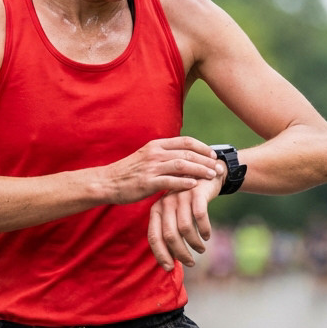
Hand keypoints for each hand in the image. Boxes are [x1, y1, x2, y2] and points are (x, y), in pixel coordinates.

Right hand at [105, 137, 221, 204]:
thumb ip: (162, 155)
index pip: (185, 141)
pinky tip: (194, 186)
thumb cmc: (128, 172)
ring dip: (200, 170)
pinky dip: (184, 182)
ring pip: (182, 166)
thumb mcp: (145, 157)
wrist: (107, 182)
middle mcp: (155, 153)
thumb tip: (181, 156)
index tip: (213, 154)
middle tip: (219, 167)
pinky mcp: (147, 182)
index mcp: (156, 145)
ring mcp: (151, 167)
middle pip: (187, 153)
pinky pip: (169, 181)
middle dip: (206, 160)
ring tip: (212, 176)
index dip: (202, 147)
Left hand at [147, 173, 225, 270]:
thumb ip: (170, 229)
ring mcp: (180, 197)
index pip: (153, 236)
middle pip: (169, 235)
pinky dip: (204, 230)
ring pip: (184, 228)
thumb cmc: (189, 200)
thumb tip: (169, 258)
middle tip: (190, 262)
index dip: (160, 254)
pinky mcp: (196, 193)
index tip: (169, 268)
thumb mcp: (175, 211)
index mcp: (157, 209)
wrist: (205, 173)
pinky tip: (207, 236)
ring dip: (194, 243)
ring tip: (201, 249)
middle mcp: (166, 203)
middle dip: (180, 253)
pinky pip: (199, 217)